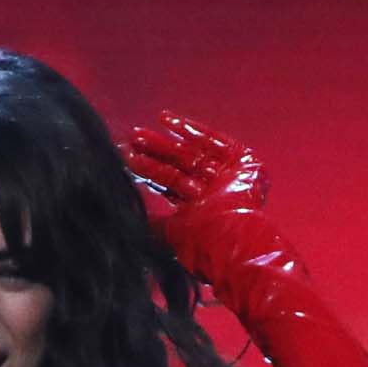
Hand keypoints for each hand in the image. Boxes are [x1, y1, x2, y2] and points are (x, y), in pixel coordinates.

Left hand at [121, 114, 292, 294]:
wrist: (234, 242)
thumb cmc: (204, 247)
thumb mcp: (172, 236)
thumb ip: (154, 224)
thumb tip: (129, 215)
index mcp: (200, 208)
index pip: (169, 184)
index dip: (147, 170)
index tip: (126, 158)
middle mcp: (214, 190)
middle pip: (178, 166)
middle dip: (153, 153)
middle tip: (130, 140)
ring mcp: (228, 175)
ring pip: (190, 153)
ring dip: (163, 142)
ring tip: (139, 133)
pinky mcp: (241, 161)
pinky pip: (213, 141)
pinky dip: (191, 130)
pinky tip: (166, 120)